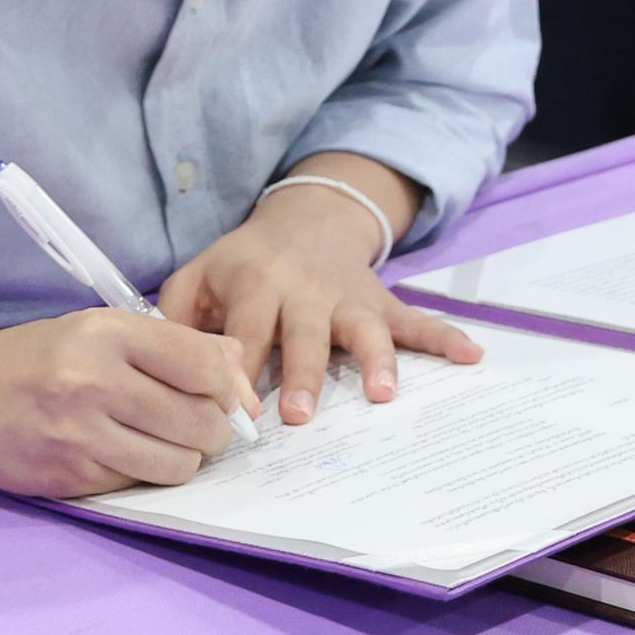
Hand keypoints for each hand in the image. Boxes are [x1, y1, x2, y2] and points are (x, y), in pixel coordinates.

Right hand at [0, 308, 257, 499]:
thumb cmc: (43, 357)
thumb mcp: (105, 329)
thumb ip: (179, 346)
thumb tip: (243, 378)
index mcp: (107, 333)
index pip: (205, 365)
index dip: (225, 384)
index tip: (218, 391)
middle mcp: (92, 382)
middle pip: (201, 421)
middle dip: (214, 428)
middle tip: (199, 424)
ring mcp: (78, 435)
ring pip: (178, 463)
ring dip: (185, 457)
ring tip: (166, 441)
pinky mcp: (67, 477)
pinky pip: (138, 483)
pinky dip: (144, 472)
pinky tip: (124, 453)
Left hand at [157, 162, 479, 425]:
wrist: (308, 216)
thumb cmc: (244, 262)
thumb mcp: (198, 276)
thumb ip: (175, 320)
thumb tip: (162, 370)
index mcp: (255, 283)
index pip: (244, 335)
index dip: (238, 376)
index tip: (234, 417)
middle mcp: (305, 290)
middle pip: (305, 335)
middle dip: (304, 375)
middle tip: (300, 416)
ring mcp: (348, 296)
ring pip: (364, 329)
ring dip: (376, 359)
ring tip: (382, 393)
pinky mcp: (380, 301)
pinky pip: (416, 319)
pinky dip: (445, 337)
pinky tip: (472, 355)